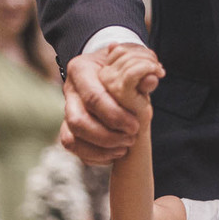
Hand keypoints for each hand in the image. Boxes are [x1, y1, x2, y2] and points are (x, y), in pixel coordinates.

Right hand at [61, 44, 162, 165]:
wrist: (106, 68)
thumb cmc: (120, 66)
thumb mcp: (130, 62)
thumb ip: (141, 73)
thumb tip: (152, 80)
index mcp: (80, 70)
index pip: (93, 97)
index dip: (115, 116)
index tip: (136, 126)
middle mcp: (69, 91)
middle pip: (78, 122)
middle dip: (107, 136)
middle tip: (131, 139)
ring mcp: (66, 110)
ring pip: (71, 139)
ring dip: (99, 149)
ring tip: (124, 149)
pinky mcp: (68, 127)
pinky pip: (73, 148)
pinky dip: (94, 156)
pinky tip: (115, 154)